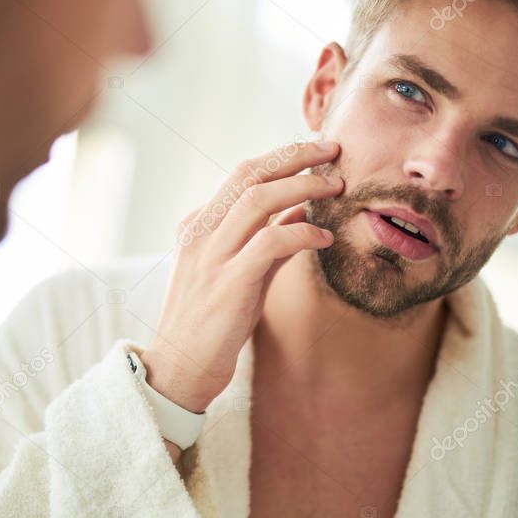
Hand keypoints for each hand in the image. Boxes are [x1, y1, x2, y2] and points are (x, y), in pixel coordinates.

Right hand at [141, 141, 342, 413]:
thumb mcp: (241, 270)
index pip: (242, 174)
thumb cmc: (213, 322)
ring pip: (257, 199)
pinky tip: (325, 236)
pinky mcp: (228, 283)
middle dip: (294, 155)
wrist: (181, 368)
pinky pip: (270, 242)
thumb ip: (268, 237)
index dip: (282, 157)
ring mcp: (211, 256)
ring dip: (302, 185)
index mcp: (198, 225)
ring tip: (336, 185)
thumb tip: (301, 208)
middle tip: (333, 148)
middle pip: (248, 174)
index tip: (317, 152)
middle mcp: (200, 232)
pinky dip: (302, 232)